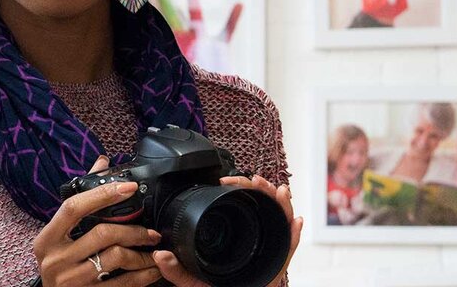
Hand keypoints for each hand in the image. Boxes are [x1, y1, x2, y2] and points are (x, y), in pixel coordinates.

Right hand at [33, 156, 164, 286]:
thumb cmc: (58, 265)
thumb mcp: (60, 236)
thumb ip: (82, 200)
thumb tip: (101, 163)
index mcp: (47, 239)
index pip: (74, 207)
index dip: (102, 194)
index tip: (129, 187)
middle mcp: (56, 259)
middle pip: (102, 233)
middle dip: (134, 231)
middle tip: (152, 233)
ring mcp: (71, 280)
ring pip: (116, 258)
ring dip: (142, 255)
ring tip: (153, 252)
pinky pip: (123, 284)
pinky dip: (143, 276)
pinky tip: (151, 271)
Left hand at [164, 175, 302, 286]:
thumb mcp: (193, 280)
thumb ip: (175, 270)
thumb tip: (161, 255)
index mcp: (234, 238)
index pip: (238, 207)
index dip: (239, 189)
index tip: (229, 179)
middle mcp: (253, 240)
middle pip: (263, 208)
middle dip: (264, 190)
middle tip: (257, 180)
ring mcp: (266, 250)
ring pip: (280, 221)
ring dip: (282, 204)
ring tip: (279, 191)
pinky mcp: (277, 265)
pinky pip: (290, 247)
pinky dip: (295, 234)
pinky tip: (295, 222)